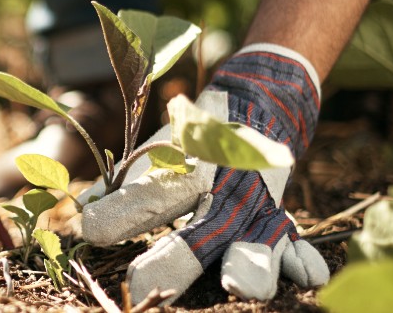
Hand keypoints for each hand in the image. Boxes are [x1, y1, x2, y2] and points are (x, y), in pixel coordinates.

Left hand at [79, 44, 329, 305]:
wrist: (259, 105)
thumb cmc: (194, 138)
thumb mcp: (160, 150)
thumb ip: (124, 186)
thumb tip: (82, 211)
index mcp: (186, 168)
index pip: (152, 193)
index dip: (123, 211)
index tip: (92, 229)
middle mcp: (223, 191)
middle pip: (200, 229)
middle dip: (174, 259)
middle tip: (140, 283)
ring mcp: (258, 209)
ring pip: (256, 242)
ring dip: (251, 265)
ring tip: (238, 286)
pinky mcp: (282, 222)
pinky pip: (298, 243)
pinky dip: (305, 260)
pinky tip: (310, 277)